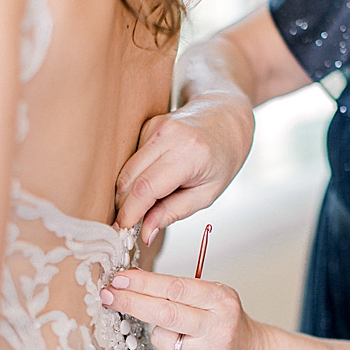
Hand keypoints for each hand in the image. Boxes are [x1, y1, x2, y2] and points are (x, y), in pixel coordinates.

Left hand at [99, 268, 266, 349]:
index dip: (143, 283)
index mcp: (220, 300)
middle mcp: (218, 327)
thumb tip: (129, 281)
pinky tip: (181, 349)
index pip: (175, 287)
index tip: (119, 279)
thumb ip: (176, 289)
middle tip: (107, 295)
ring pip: (159, 338)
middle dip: (130, 302)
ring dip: (155, 332)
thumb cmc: (223, 321)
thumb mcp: (211, 296)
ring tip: (176, 331)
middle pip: (164, 313)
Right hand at [114, 92, 253, 243]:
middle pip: (128, 179)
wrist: (227, 116)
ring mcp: (155, 128)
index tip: (123, 228)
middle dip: (125, 205)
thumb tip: (146, 232)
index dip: (129, 212)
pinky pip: (131, 160)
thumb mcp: (207, 193)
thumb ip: (174, 212)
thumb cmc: (223, 157)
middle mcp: (168, 136)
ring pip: (125, 170)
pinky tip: (152, 179)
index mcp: (188, 154)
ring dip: (129, 192)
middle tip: (132, 223)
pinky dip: (135, 177)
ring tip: (148, 202)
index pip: (145, 188)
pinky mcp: (147, 126)